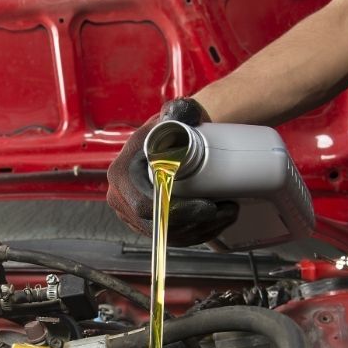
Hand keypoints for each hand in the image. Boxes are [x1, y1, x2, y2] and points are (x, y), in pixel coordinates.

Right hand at [106, 98, 238, 246]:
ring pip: (167, 235)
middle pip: (158, 226)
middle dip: (195, 224)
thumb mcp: (174, 116)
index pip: (146, 206)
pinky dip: (196, 234)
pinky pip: (170, 236)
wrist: (171, 138)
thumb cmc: (173, 127)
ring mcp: (131, 213)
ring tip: (228, 214)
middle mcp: (120, 197)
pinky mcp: (144, 223)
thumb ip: (179, 111)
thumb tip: (183, 113)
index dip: (178, 212)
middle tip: (226, 211)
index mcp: (121, 174)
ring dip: (201, 230)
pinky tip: (217, 222)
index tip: (209, 206)